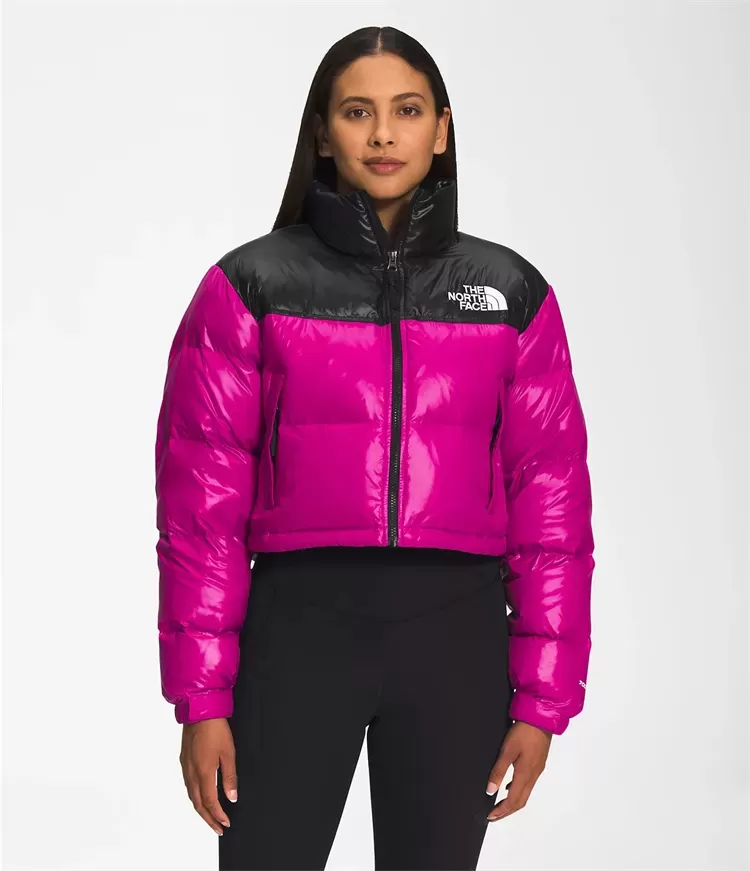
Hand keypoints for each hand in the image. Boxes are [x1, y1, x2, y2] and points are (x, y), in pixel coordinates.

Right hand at [180, 718, 237, 834]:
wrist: (199, 711)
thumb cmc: (215, 729)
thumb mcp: (229, 753)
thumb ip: (230, 777)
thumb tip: (232, 798)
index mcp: (202, 773)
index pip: (209, 802)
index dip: (217, 816)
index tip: (225, 824)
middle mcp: (191, 773)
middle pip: (198, 804)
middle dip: (208, 818)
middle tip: (218, 828)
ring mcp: (186, 767)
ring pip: (191, 796)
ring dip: (201, 809)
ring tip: (211, 817)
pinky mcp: (184, 761)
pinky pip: (189, 785)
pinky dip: (195, 796)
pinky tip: (201, 796)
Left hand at [485, 721, 551, 820]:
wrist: (542, 718)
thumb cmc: (525, 731)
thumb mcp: (507, 750)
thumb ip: (498, 770)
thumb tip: (490, 790)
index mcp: (525, 774)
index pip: (513, 801)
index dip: (501, 811)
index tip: (491, 816)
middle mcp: (533, 775)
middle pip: (521, 801)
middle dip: (507, 811)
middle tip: (494, 816)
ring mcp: (537, 769)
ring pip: (525, 793)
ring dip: (513, 802)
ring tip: (500, 804)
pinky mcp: (538, 762)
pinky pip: (528, 783)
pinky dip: (518, 790)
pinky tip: (509, 785)